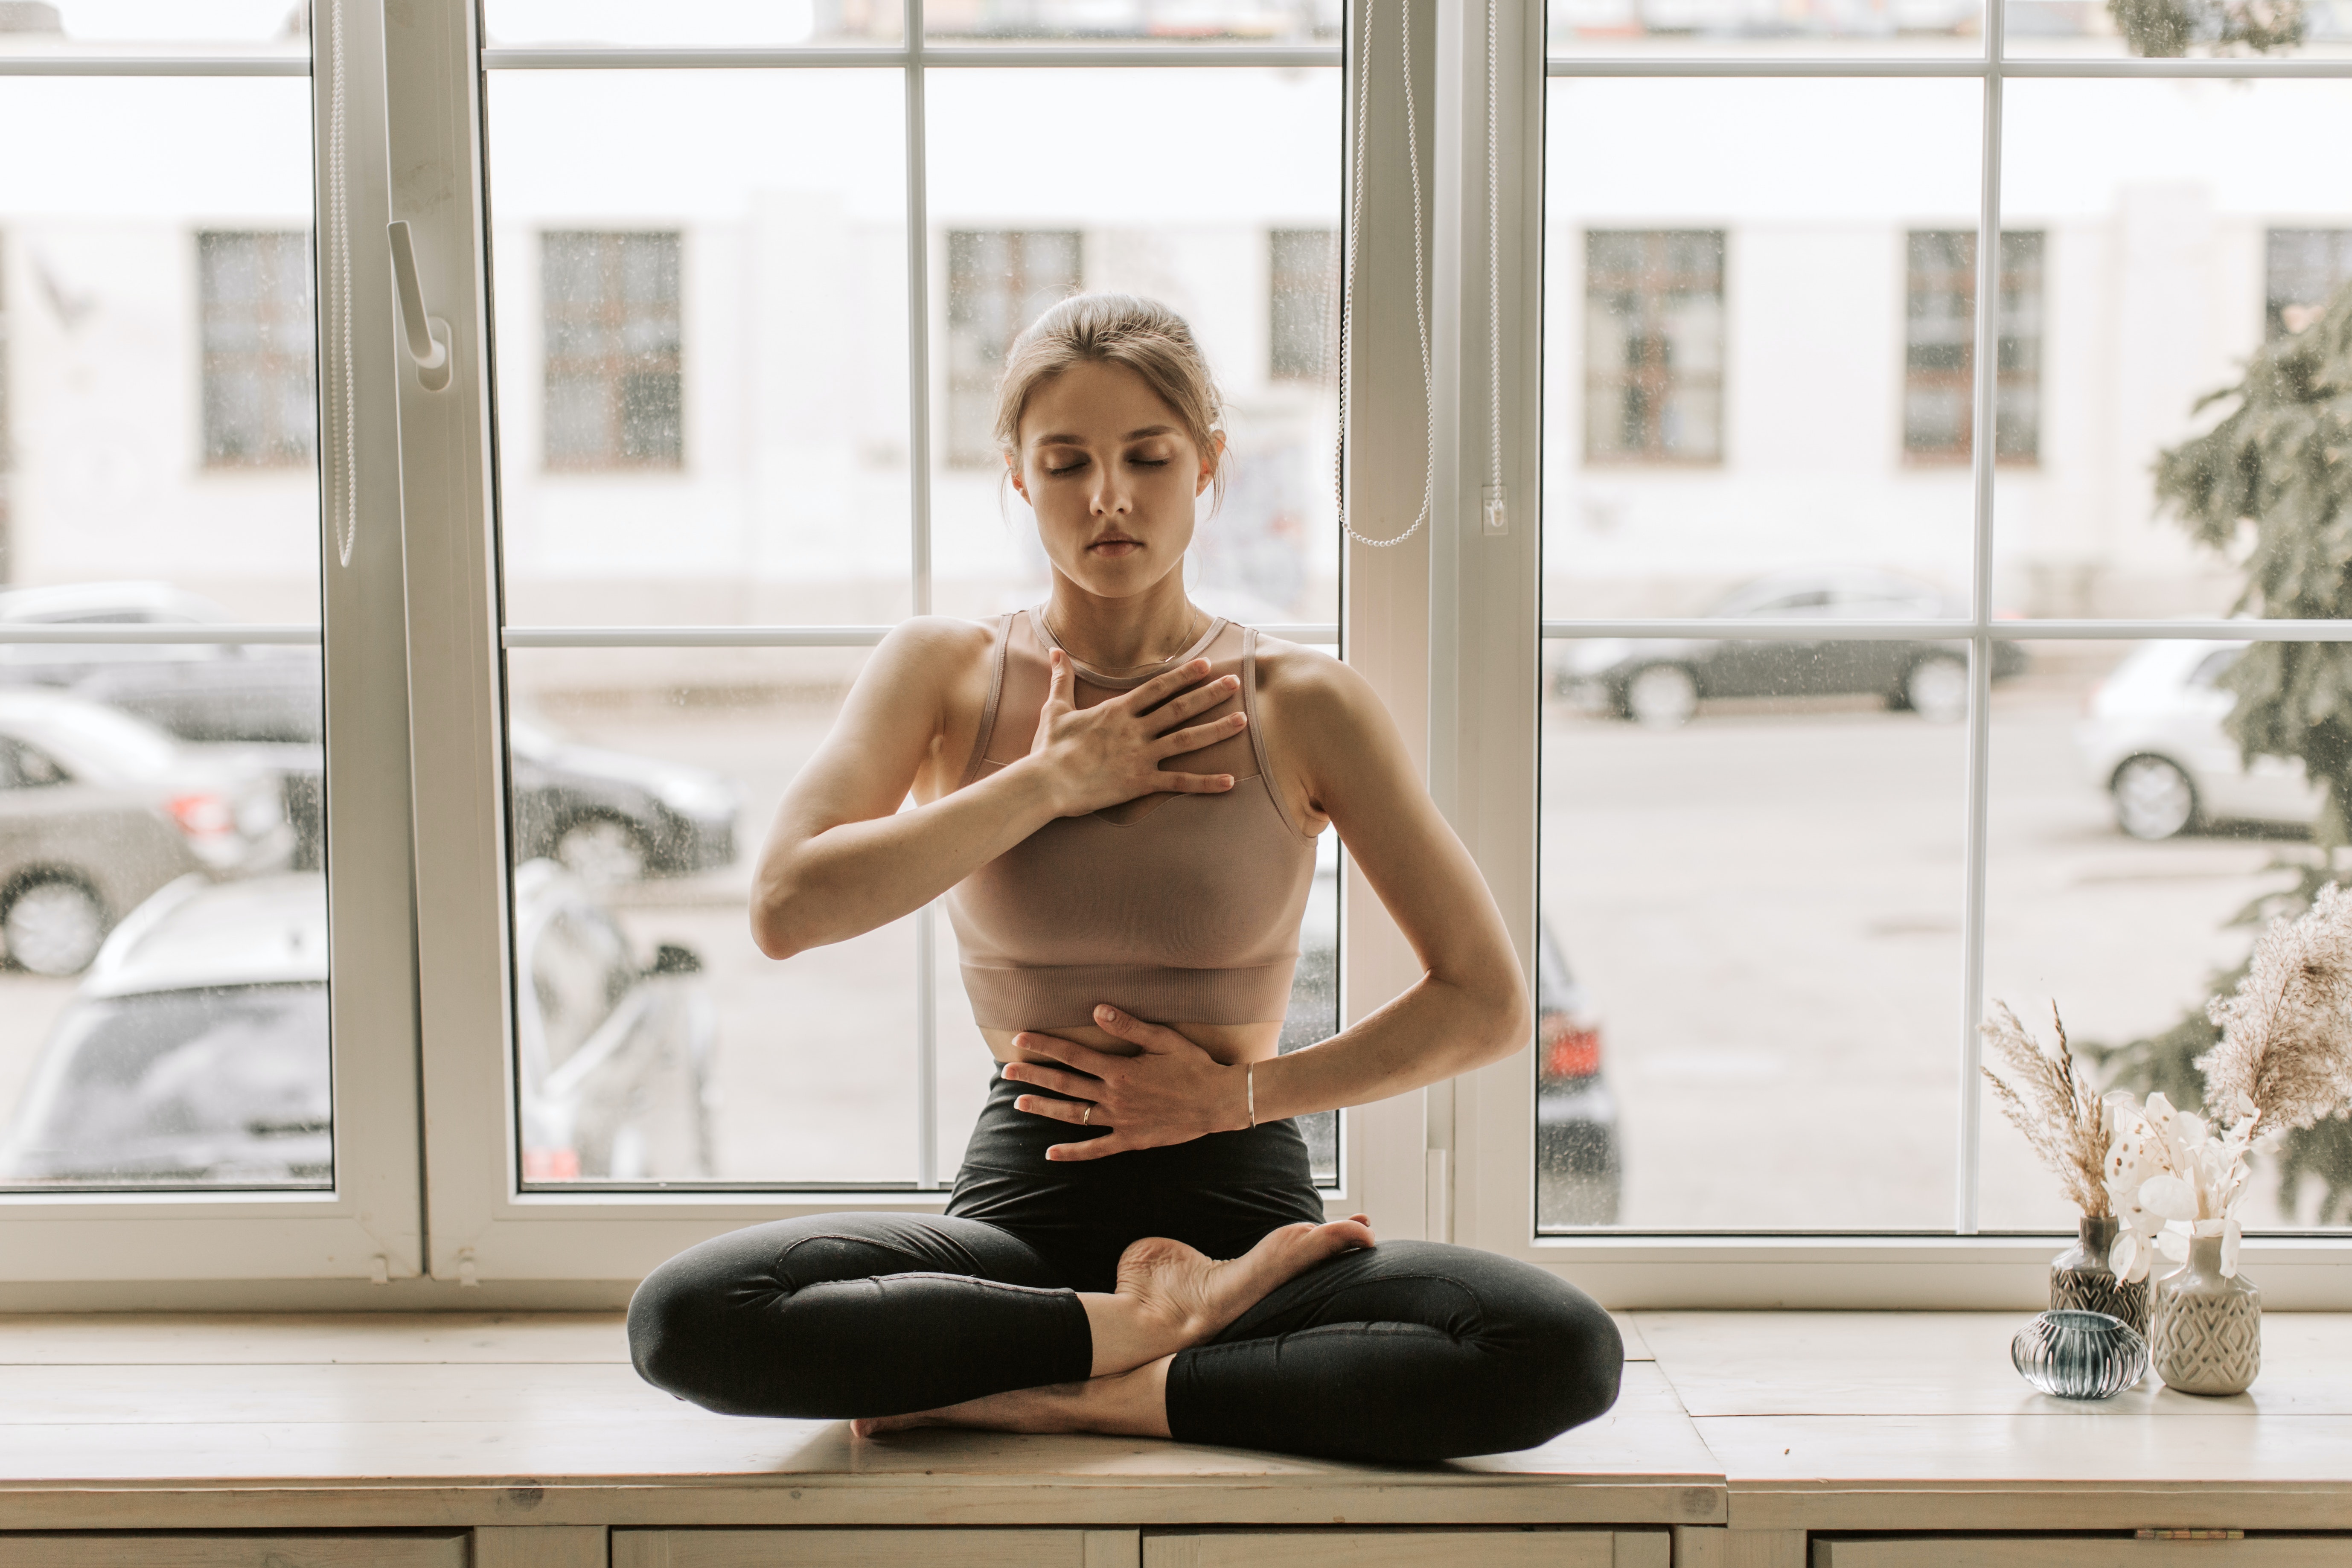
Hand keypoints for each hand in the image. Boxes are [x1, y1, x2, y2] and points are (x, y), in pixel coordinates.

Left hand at [1004, 1004, 1252, 1160]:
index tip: (1019, 1038)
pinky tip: (1051, 1153)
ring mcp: (1120, 1120)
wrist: (1218, 1101)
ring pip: (1073, 1114)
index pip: (1073, 1054)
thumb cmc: (1193, 1066)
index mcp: (1120, 1069)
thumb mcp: (1164, 1039)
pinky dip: (1073, 1152)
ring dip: (1044, 1108)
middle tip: (1007, 1070)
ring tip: (1018, 1103)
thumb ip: (1128, 1026)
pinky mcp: (1130, 1140)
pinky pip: (1096, 1149)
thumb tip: (1096, 1010)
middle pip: (1065, 1083)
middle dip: (1033, 1075)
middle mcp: (1114, 1096)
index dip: (1044, 1045)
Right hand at [1025, 652, 1248, 817]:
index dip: (1184, 676)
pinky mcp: (1140, 783)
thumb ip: (1062, 679)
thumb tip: (1056, 652)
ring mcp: (1140, 756)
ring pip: (1186, 740)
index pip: (1158, 687)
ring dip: (1216, 730)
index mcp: (1117, 711)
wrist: (1045, 782)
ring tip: (1242, 720)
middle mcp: (1135, 730)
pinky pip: (1179, 782)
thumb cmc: (1049, 748)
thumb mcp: (1055, 709)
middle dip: (1210, 694)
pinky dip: (1205, 783)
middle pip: (1179, 708)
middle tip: (1236, 682)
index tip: (1207, 665)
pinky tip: (1230, 781)